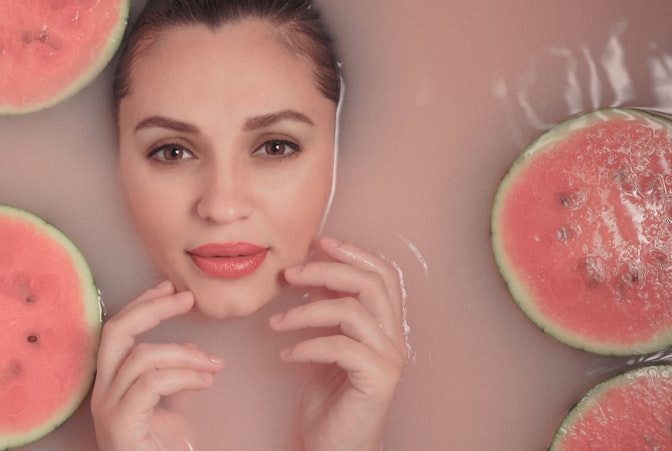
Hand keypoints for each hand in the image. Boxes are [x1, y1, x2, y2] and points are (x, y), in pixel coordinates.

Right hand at [91, 280, 223, 450]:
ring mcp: (108, 410)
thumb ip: (174, 379)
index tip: (169, 288)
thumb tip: (193, 352)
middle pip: (116, 332)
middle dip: (152, 308)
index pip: (116, 331)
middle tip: (186, 298)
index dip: (141, 304)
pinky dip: (183, 375)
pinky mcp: (121, 425)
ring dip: (185, 353)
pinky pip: (151, 384)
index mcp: (110, 384)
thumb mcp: (171, 409)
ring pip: (141, 357)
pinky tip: (205, 380)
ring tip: (213, 364)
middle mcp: (102, 394)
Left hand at [269, 236, 408, 450]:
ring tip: (276, 323)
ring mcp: (390, 359)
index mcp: (386, 325)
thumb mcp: (327, 344)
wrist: (334, 448)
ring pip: (352, 311)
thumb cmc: (329, 400)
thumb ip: (330, 311)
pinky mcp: (378, 379)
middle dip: (326, 271)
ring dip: (306, 311)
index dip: (354, 253)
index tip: (319, 242)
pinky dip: (307, 345)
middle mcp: (395, 338)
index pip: (383, 274)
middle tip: (289, 274)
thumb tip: (314, 270)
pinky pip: (340, 346)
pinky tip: (286, 355)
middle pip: (370, 284)